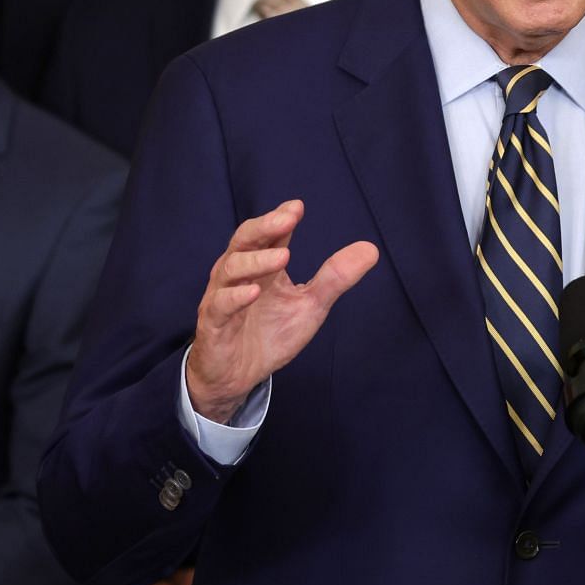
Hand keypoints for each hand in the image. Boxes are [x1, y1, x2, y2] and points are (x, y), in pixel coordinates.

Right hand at [186, 201, 377, 423]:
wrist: (237, 377)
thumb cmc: (269, 335)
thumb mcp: (310, 306)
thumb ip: (335, 279)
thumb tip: (370, 249)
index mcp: (260, 267)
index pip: (268, 234)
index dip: (280, 218)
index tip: (298, 207)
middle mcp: (238, 276)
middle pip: (243, 241)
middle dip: (264, 227)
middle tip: (287, 218)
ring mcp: (222, 297)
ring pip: (230, 269)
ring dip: (256, 260)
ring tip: (283, 256)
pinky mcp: (213, 324)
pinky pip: (220, 305)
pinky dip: (235, 297)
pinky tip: (254, 292)